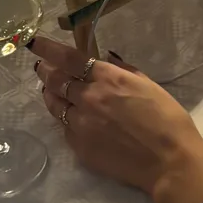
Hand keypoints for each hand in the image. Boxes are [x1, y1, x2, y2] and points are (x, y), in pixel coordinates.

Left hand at [30, 36, 202, 202]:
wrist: (168, 161)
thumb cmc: (166, 117)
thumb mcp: (147, 83)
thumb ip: (122, 70)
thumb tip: (105, 59)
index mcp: (107, 78)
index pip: (68, 58)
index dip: (48, 48)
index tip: (34, 42)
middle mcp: (88, 98)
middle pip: (55, 80)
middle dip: (45, 70)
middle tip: (41, 66)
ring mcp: (80, 124)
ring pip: (55, 104)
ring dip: (50, 93)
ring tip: (49, 89)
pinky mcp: (79, 148)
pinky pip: (65, 127)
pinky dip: (65, 118)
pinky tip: (71, 117)